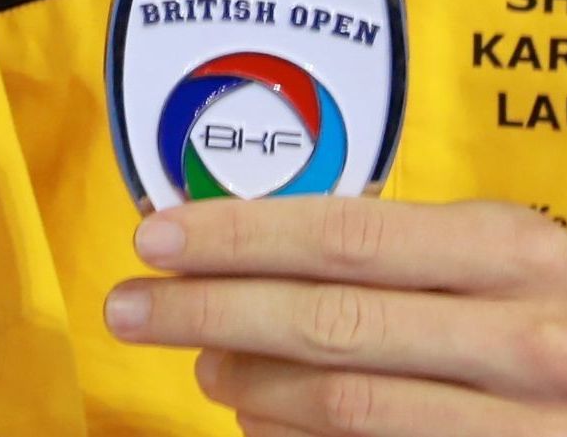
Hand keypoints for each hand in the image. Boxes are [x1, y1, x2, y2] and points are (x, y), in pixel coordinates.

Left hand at [105, 196, 566, 433]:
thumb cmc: (556, 310)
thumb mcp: (505, 256)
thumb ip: (406, 247)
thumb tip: (249, 242)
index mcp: (510, 255)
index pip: (342, 237)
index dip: (236, 237)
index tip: (153, 239)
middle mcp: (521, 340)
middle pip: (327, 321)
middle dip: (208, 313)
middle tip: (130, 309)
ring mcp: (520, 425)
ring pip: (344, 403)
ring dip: (250, 384)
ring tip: (204, 366)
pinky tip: (261, 422)